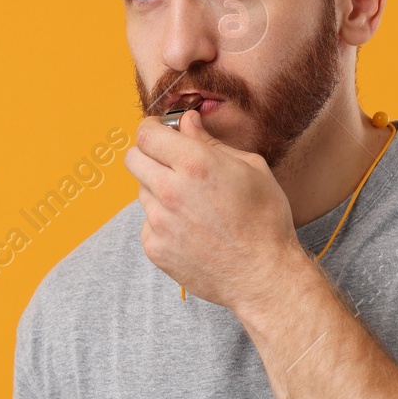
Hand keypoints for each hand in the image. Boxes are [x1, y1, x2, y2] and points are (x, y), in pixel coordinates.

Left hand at [123, 108, 301, 310]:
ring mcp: (159, 222)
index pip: (146, 134)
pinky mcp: (154, 248)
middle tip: (169, 162)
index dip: (152, 129)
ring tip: (192, 204)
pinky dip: (163, 221)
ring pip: (142, 191)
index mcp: (196, 164)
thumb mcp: (250, 168)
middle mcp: (171, 190)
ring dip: (159, 190)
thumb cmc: (264, 220)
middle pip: (133, 159)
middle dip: (148, 154)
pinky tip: (190, 229)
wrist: (262, 276)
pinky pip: (147, 222)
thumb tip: (186, 122)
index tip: (160, 133)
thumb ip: (211, 142)